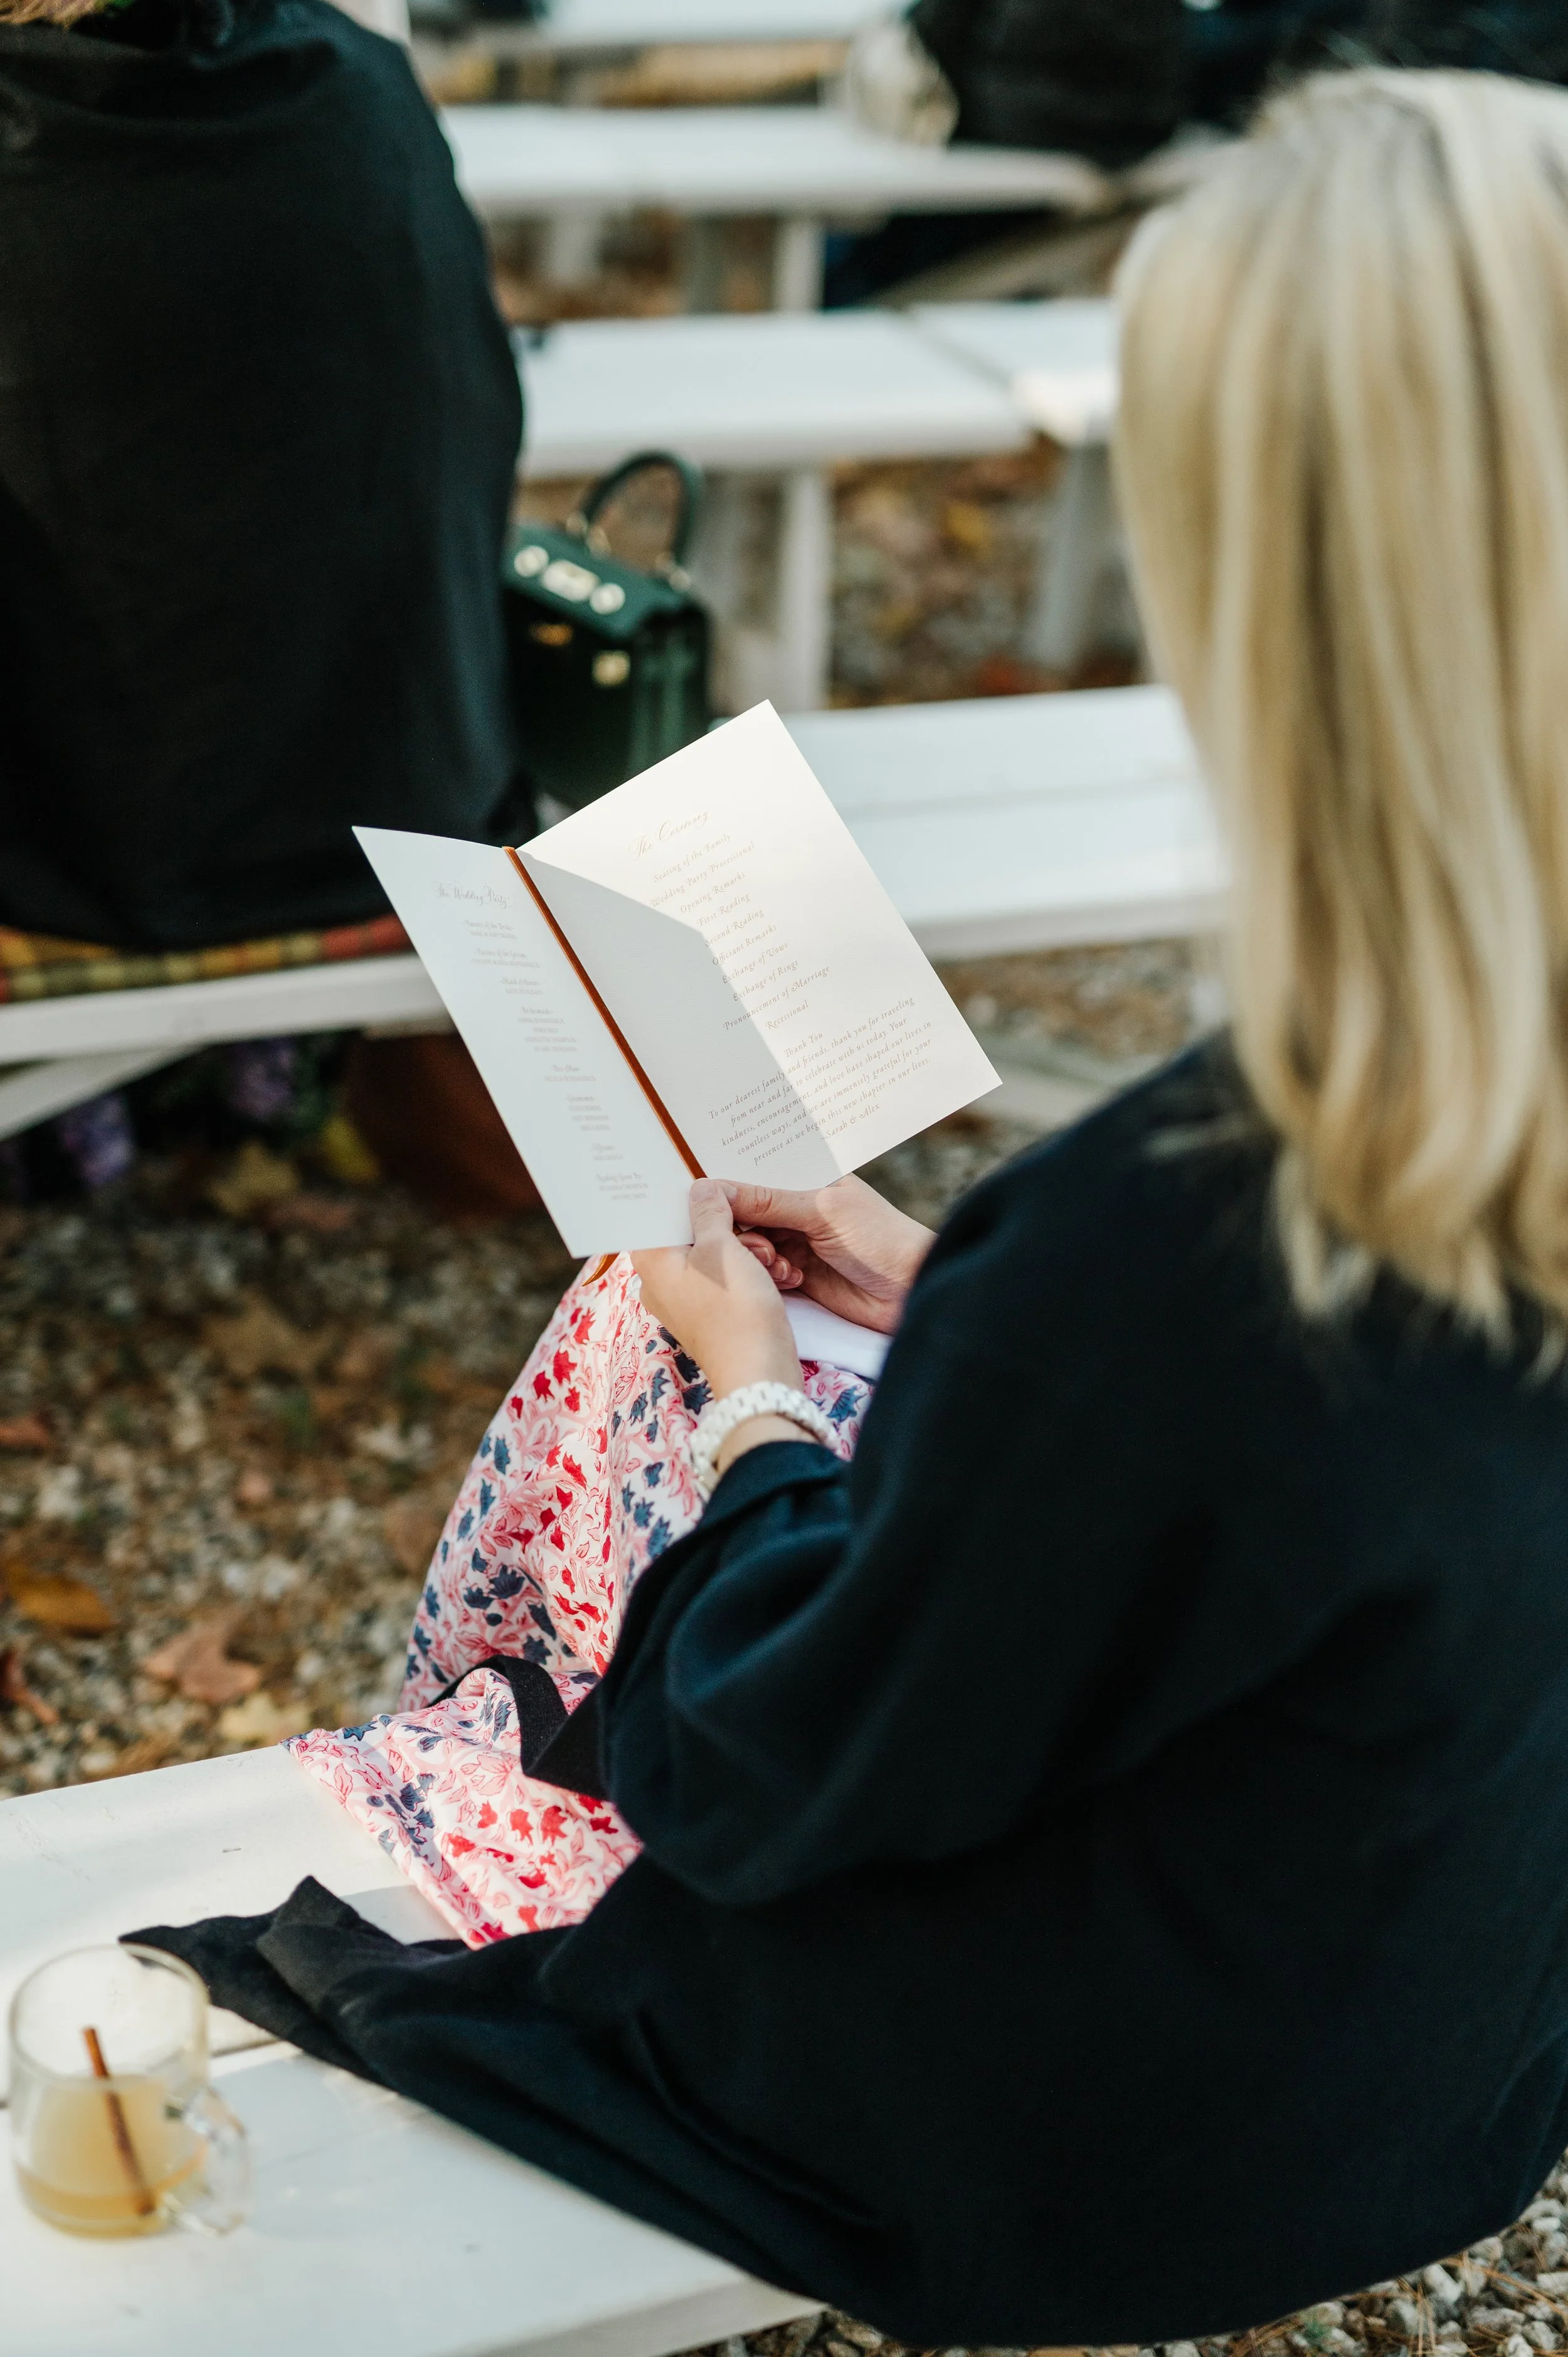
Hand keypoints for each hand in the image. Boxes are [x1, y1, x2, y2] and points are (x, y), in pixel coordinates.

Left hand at [633, 1179, 803, 1402]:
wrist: (759, 1371)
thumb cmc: (734, 1307)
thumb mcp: (721, 1246)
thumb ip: (709, 1210)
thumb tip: (701, 1188)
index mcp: (651, 1262)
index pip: (656, 1215)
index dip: (686, 1199)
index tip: (712, 1188)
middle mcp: (661, 1282)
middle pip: (690, 1233)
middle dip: (728, 1227)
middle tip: (754, 1236)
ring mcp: (686, 1300)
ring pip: (714, 1255)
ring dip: (747, 1250)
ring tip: (771, 1261)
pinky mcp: (712, 1314)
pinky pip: (726, 1278)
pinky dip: (749, 1271)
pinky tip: (777, 1275)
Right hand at [722, 1175, 933, 1334]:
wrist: (912, 1290)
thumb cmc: (879, 1237)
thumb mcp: (821, 1210)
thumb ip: (767, 1200)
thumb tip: (711, 1189)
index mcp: (803, 1177)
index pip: (751, 1172)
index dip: (725, 1183)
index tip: (698, 1197)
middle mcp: (793, 1206)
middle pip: (741, 1211)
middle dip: (739, 1227)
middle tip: (758, 1246)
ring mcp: (793, 1241)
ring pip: (746, 1244)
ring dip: (755, 1255)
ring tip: (778, 1264)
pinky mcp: (794, 1274)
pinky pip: (761, 1271)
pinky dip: (769, 1276)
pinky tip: (793, 1280)